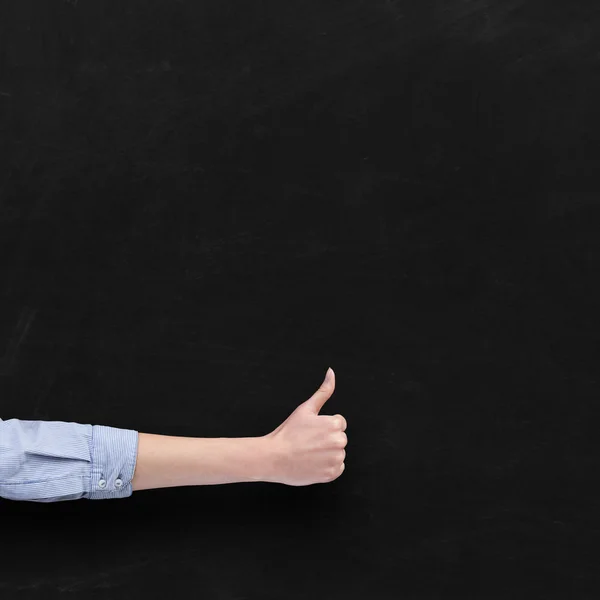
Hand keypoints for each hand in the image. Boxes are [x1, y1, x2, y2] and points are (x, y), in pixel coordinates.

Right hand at [263, 368, 346, 485]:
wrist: (273, 457)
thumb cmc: (288, 432)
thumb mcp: (306, 408)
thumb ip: (323, 391)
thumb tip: (331, 372)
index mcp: (334, 425)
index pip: (339, 424)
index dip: (324, 427)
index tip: (311, 431)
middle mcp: (338, 442)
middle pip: (340, 439)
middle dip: (327, 440)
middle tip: (308, 442)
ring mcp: (335, 460)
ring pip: (338, 454)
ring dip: (327, 454)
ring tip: (309, 453)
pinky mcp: (331, 474)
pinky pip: (337, 468)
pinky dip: (327, 467)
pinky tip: (313, 463)